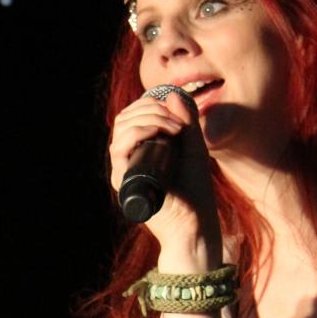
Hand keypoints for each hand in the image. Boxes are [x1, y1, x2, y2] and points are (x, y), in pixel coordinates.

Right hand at [109, 94, 221, 258]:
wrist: (197, 223)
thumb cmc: (195, 191)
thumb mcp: (194, 148)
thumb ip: (187, 122)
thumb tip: (174, 94)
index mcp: (142, 149)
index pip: (133, 116)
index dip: (151, 104)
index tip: (177, 110)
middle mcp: (129, 158)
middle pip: (125, 118)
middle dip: (151, 109)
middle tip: (178, 121)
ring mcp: (125, 169)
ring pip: (121, 128)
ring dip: (149, 118)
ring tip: (175, 128)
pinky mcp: (124, 180)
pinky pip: (119, 148)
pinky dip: (139, 132)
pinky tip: (161, 133)